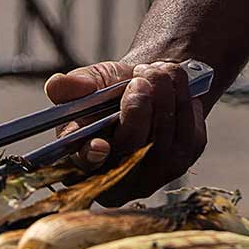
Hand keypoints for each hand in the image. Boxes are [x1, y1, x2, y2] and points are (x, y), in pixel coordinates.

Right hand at [45, 58, 207, 204]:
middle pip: (131, 148)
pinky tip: (177, 86)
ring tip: (159, 70)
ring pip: (163, 139)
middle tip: (142, 77)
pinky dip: (185, 102)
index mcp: (83, 161)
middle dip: (138, 108)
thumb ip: (71, 86)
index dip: (91, 158)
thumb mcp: (89, 83)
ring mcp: (152, 175)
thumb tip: (59, 85)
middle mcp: (118, 178)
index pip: (85, 167)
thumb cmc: (111, 92)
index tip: (99, 145)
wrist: (149, 88)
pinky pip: (188, 134)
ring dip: (165, 97)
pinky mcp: (182, 164)